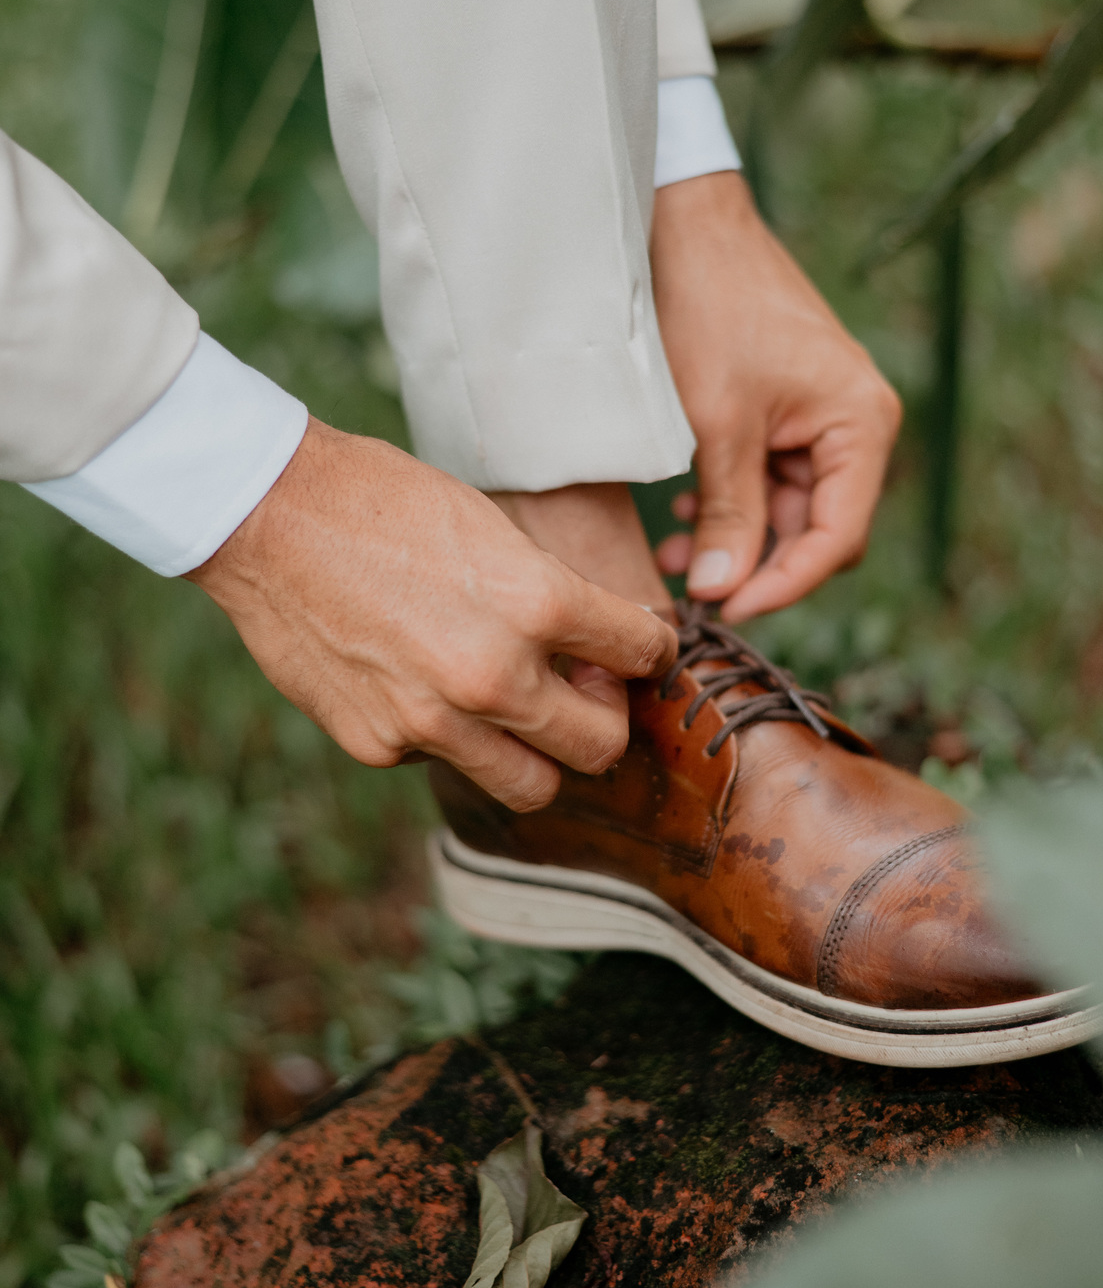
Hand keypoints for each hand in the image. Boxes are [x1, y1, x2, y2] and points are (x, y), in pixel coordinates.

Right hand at [186, 418, 675, 810]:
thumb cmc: (384, 501)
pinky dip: (451, 739)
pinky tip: (426, 685)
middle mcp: (495, 676)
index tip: (635, 652)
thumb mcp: (495, 529)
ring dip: (540, 754)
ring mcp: (435, 722)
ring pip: (534, 786)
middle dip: (602, 717)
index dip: (649, 652)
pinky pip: (446, 764)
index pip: (644, 655)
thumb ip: (551, 599)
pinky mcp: (380, 745)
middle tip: (581, 688)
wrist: (268, 514)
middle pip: (601, 746)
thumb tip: (595, 650)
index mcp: (539, 605)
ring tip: (518, 710)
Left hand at [650, 171, 901, 624]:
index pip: (838, 538)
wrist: (683, 224)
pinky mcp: (784, 409)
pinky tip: (681, 515)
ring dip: (734, 539)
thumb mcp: (717, 424)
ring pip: (785, 510)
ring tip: (672, 556)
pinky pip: (766, 478)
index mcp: (862, 423)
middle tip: (692, 592)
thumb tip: (720, 591)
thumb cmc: (710, 307)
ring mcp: (820, 416)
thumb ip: (727, 513)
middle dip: (754, 564)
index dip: (784, 584)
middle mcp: (856, 423)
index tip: (726, 610)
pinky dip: (728, 503)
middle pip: (816, 530)